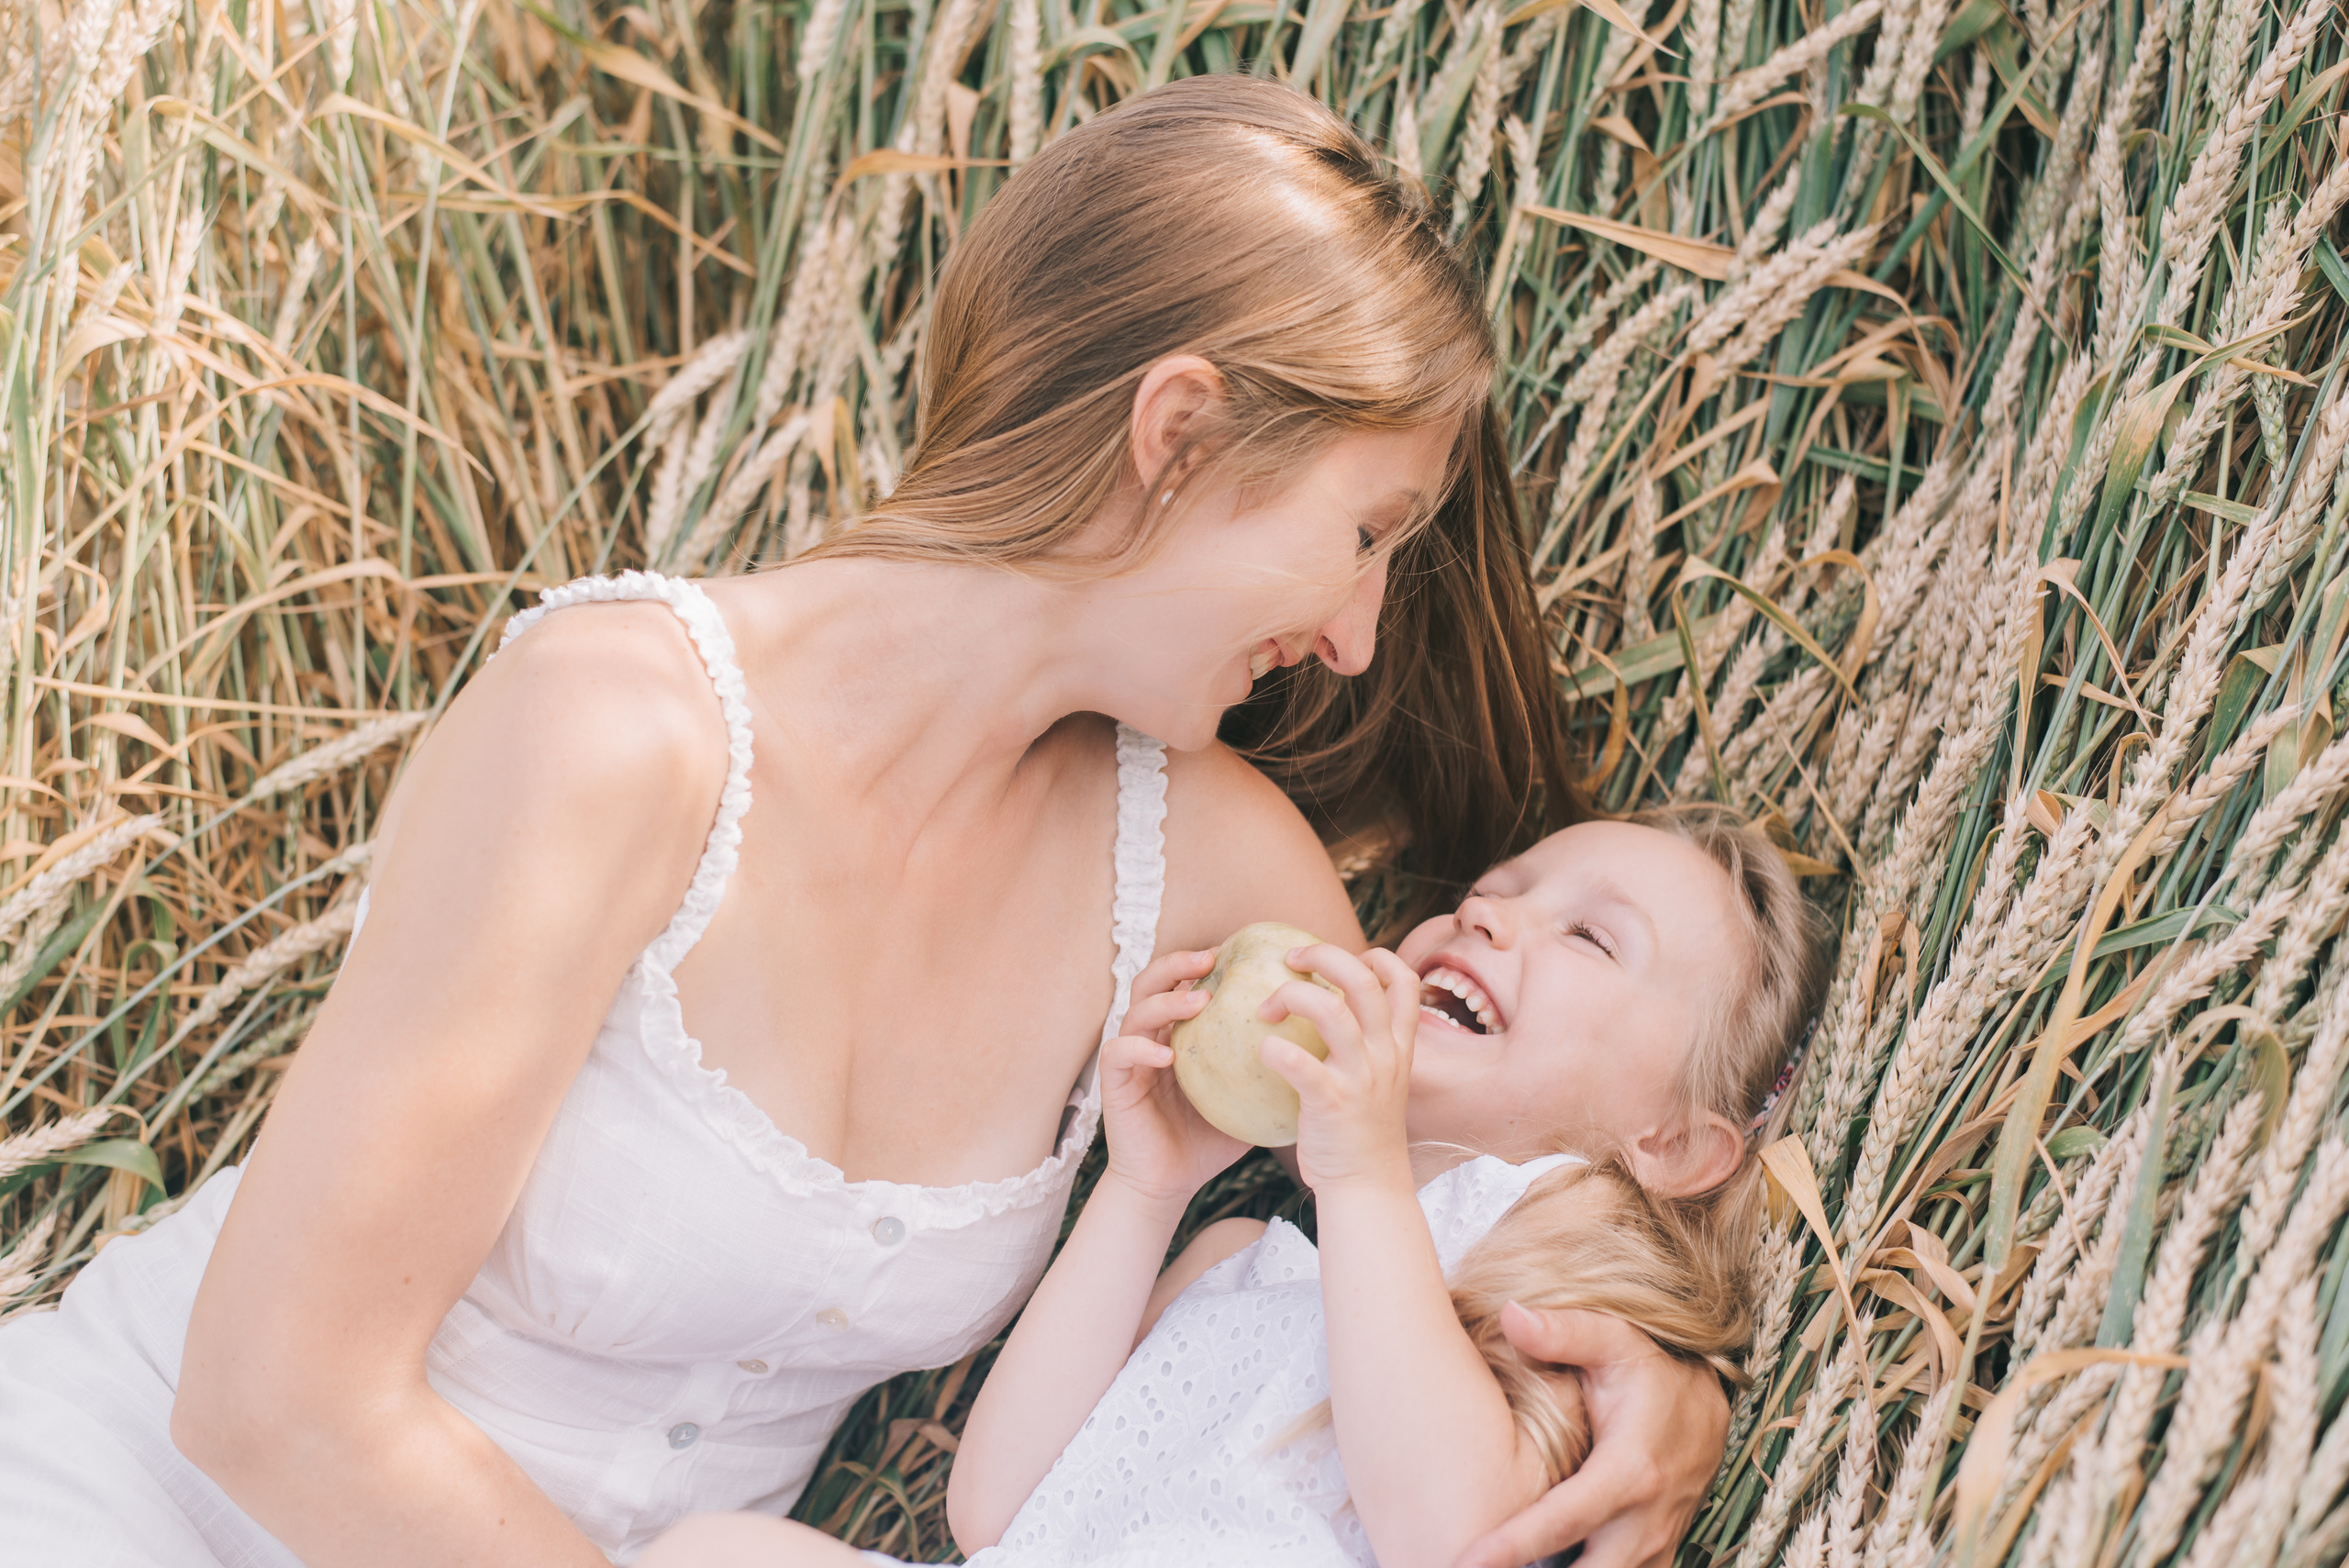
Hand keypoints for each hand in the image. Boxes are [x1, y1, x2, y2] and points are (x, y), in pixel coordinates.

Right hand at [1099, 948, 1249, 1207]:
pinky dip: (1141, 1047)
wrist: (1167, 1184)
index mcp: (1178, 1034)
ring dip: (1165, 1000)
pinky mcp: (1114, 1082)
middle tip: (1211, 960)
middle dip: (1178, 963)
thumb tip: (1321, 1049)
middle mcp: (1150, 1037)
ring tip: (1197, 1002)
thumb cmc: (1207, 1140)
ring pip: (1135, 1010)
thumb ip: (1268, 1072)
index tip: (1240, 954)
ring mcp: (1130, 1057)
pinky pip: (1118, 1052)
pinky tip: (1167, 1053)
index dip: (1205, 964)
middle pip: (1153, 982)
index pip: (1185, 984)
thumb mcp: (1245, 1099)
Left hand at [1258, 944, 1418, 1193]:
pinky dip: (1275, 1050)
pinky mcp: (1331, 1102)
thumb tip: (1325, 1006)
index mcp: (1399, 1045)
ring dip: (1292, 995)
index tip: (1341, 962)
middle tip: (1291, 959)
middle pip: (1364, 980)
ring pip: (1332, 1011)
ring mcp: (1360, 1078)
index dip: (1374, 957)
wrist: (1367, 1186)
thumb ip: (1364, 1043)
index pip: (1404, 980)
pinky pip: (1299, 1063)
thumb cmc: (1361, 1129)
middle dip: (1324, 956)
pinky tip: (1262, 1052)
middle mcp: (1384, 1055)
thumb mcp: (1378, 1077)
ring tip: (1266, 1008)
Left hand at [1452, 1305, 1728, 1567]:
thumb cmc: (1652, 1369)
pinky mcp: (1656, 1556)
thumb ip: (1565, 1331)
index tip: (1466, 1562)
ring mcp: (1655, 1545)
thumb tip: (1511, 1315)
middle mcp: (1645, 1520)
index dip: (1513, 1546)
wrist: (1708, 1402)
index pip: (1561, 1520)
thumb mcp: (1616, 1341)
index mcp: (1629, 1471)